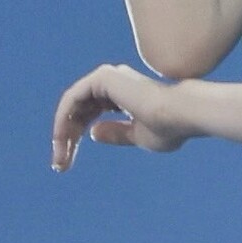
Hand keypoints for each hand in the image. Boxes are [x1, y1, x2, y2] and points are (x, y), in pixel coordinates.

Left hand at [51, 63, 197, 169]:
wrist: (182, 115)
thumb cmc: (170, 128)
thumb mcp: (137, 137)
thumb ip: (116, 134)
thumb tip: (91, 133)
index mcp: (122, 94)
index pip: (90, 115)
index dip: (76, 138)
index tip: (67, 164)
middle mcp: (113, 82)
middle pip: (78, 111)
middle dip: (66, 138)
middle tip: (59, 165)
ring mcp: (107, 77)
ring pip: (72, 106)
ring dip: (61, 132)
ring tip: (59, 158)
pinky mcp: (103, 78)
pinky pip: (72, 99)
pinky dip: (63, 120)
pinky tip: (61, 140)